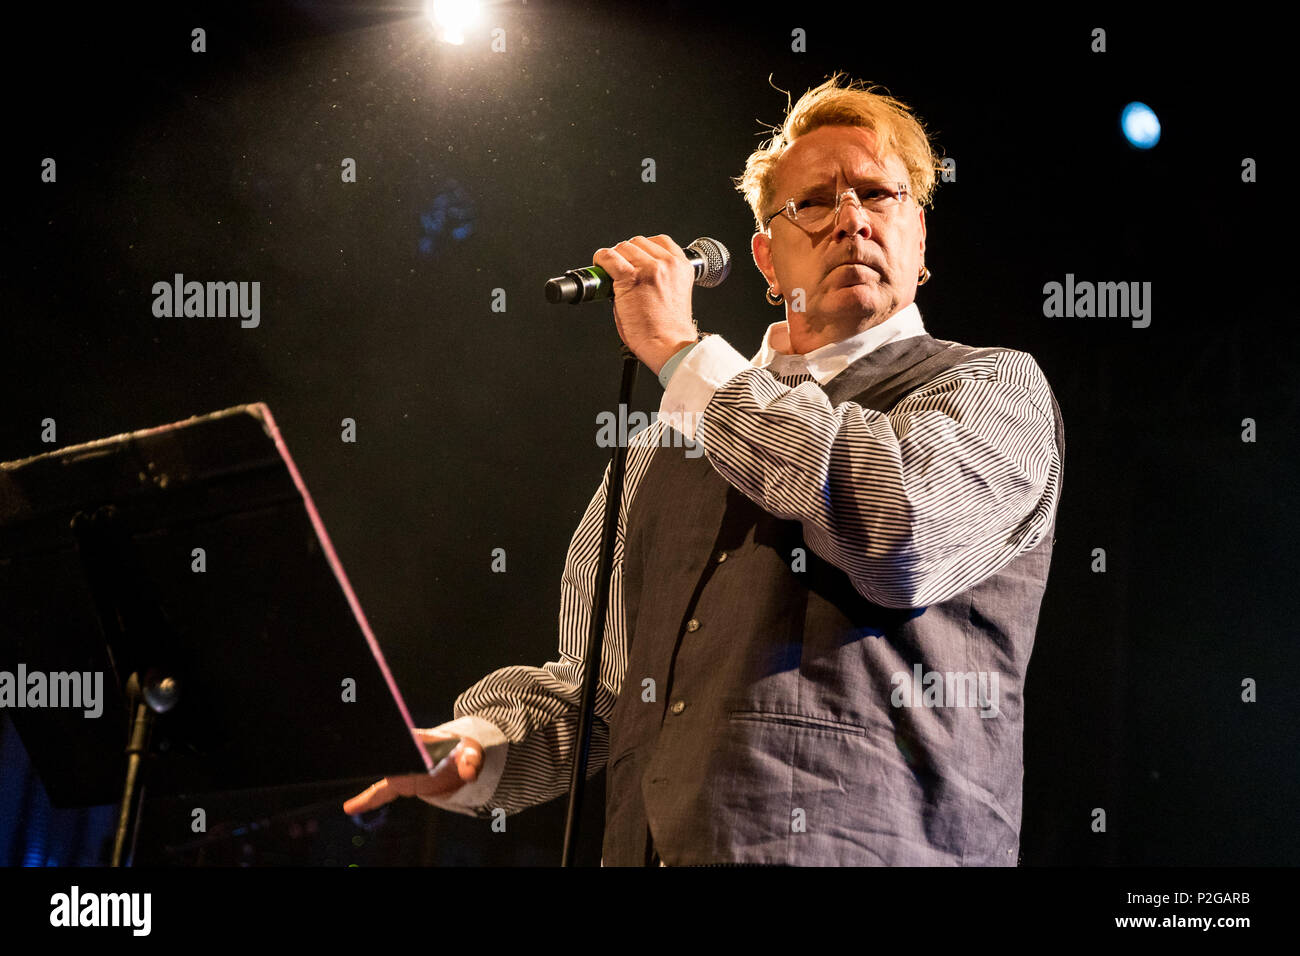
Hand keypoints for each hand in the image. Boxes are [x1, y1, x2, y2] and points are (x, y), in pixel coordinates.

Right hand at [342, 730, 482, 814]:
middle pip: (386, 756)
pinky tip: (350, 807)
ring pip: (380, 775)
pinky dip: (367, 799)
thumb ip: (470, 761)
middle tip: (358, 766)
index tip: (385, 747)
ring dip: (366, 784)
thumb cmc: (464, 750)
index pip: (406, 739)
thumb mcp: (472, 753)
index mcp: (422, 738)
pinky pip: (381, 792)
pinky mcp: (399, 782)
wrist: (460, 758)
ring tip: (350, 803)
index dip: (397, 743)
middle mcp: (405, 751)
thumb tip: (469, 773)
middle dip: (373, 761)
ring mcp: (400, 767)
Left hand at [594, 235, 699, 374]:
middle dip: (626, 254)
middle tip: (619, 270)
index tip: (634, 259)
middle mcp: (668, 264)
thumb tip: (632, 269)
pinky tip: (601, 270)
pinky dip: (601, 260)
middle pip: (638, 242)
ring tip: (611, 273)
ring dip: (614, 258)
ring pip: (623, 247)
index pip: (660, 241)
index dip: (642, 249)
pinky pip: (609, 258)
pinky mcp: (631, 278)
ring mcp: (650, 269)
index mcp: (682, 266)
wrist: (669, 345)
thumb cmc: (669, 329)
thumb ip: (657, 277)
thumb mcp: (672, 293)